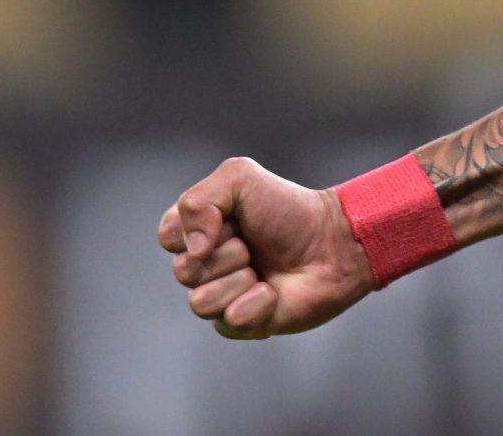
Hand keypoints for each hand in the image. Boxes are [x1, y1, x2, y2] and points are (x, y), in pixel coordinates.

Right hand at [159, 157, 373, 338]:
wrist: (334, 241)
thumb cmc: (290, 209)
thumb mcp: (241, 178)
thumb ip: (199, 200)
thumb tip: (193, 249)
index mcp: (200, 231)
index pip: (168, 236)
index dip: (196, 228)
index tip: (231, 219)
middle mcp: (206, 266)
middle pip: (184, 270)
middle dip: (226, 253)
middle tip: (253, 244)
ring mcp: (222, 296)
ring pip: (200, 302)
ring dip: (239, 280)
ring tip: (263, 269)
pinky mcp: (241, 323)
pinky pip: (230, 321)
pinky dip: (257, 303)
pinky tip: (274, 292)